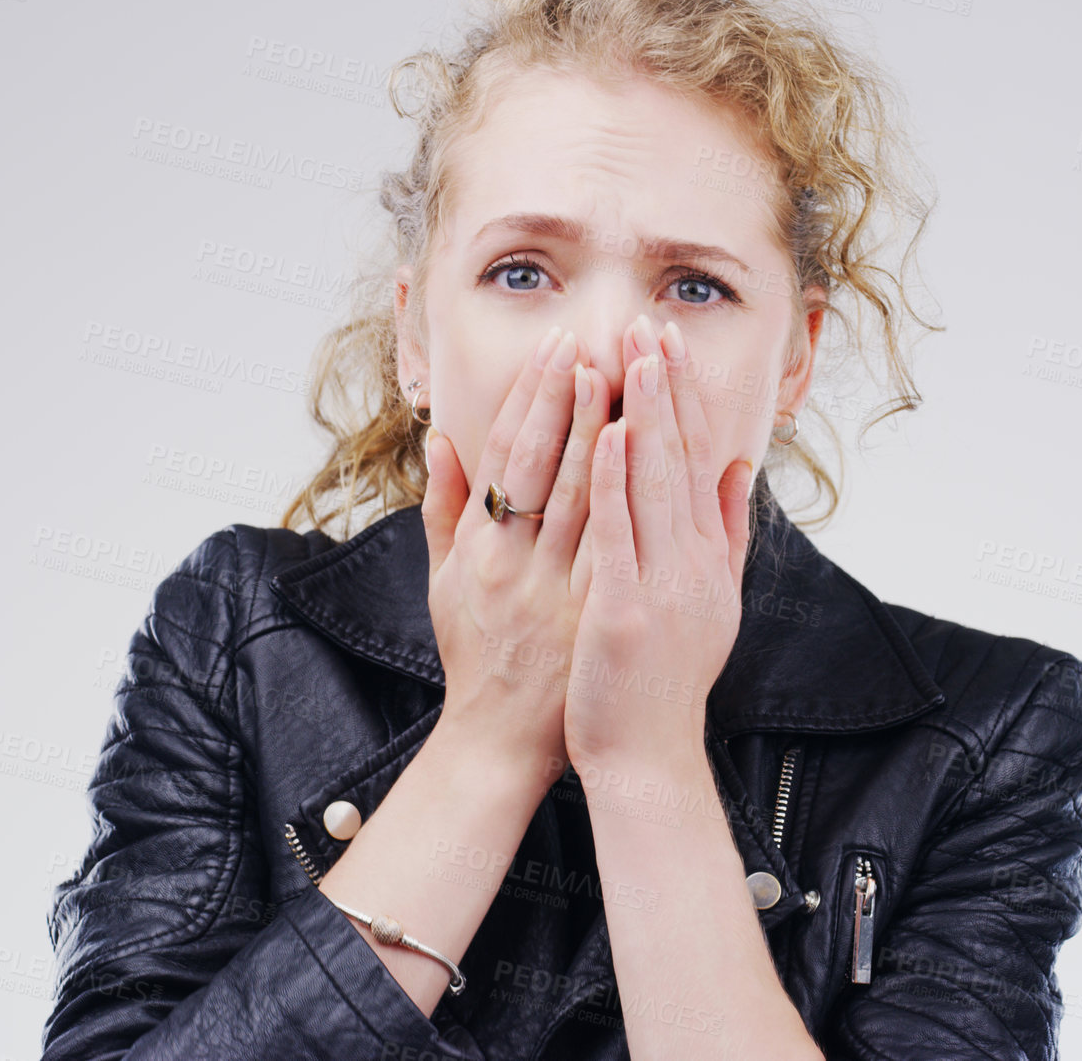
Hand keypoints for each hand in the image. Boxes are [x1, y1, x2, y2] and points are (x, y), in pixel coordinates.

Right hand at [421, 325, 612, 774]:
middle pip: (542, 465)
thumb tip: (441, 437)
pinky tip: (640, 453)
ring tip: (620, 375)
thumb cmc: (476, 653)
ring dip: (599, 432)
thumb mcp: (444, 580)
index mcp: (477, 549)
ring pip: (578, 496)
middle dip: (568, 399)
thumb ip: (443, 506)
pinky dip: (624, 496)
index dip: (531, 399)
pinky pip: (611, 545)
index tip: (556, 348)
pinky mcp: (589, 616)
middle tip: (592, 340)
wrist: (501, 741)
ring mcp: (553, 590)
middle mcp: (511, 563)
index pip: (505, 456)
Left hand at [563, 316, 753, 769]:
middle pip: (679, 459)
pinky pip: (617, 535)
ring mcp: (660, 586)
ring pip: (652, 484)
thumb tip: (739, 469)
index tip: (668, 345)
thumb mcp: (713, 602)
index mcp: (706, 557)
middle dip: (663, 388)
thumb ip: (726, 533)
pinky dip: (613, 481)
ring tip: (631, 355)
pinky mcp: (622, 612)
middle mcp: (691, 563)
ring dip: (642, 415)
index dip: (683, 399)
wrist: (648, 758)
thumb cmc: (666, 680)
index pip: (697, 459)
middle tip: (650, 324)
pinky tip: (606, 434)